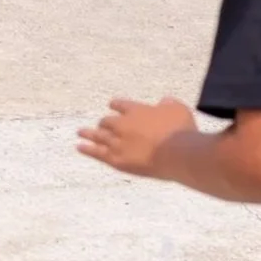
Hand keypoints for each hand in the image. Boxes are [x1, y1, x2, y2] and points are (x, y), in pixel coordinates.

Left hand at [76, 97, 195, 178]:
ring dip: (88, 133)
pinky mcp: (117, 160)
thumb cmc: (181, 130)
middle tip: (100, 125)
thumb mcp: (178, 109)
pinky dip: (87, 149)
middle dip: (103, 123)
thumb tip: (164, 101)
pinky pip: (97, 153)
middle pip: (107, 121)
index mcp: (136, 110)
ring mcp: (118, 142)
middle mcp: (123, 124)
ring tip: (79, 132)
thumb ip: (168, 104)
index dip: (116, 106)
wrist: (176, 152)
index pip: (120, 105)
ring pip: (99, 136)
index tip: (112, 106)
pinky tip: (79, 147)